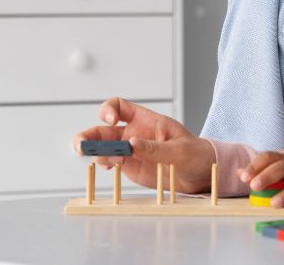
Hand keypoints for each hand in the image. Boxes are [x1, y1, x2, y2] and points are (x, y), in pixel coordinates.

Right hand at [73, 97, 215, 192]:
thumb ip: (156, 149)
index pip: (119, 107)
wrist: (202, 175)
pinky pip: (111, 163)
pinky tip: (107, 168)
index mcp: (146, 120)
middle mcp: (133, 133)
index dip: (109, 110)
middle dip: (89, 135)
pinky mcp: (131, 168)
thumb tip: (132, 145)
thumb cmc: (195, 154)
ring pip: (103, 148)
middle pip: (102, 130)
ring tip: (101, 160)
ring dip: (95, 152)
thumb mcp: (180, 150)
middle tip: (82, 145)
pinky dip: (103, 164)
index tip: (109, 120)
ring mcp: (130, 151)